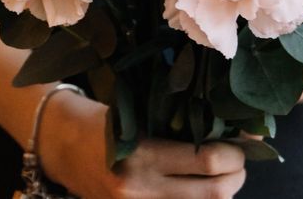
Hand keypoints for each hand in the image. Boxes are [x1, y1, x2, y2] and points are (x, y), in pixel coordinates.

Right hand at [40, 92, 246, 198]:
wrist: (59, 144)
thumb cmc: (103, 119)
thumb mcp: (139, 112)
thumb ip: (181, 124)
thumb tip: (234, 129)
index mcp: (143, 155)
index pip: (210, 162)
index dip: (237, 153)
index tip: (244, 141)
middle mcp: (141, 189)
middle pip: (214, 194)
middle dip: (237, 177)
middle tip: (240, 161)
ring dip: (221, 193)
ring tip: (223, 175)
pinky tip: (200, 188)